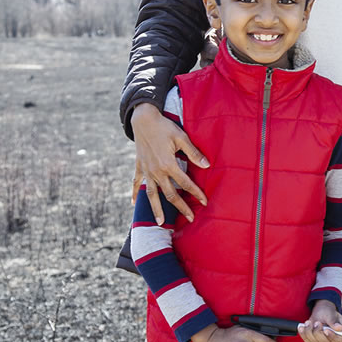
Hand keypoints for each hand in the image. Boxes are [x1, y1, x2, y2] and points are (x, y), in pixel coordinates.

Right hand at [131, 103, 209, 223]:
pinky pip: (136, 183)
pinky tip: (135, 204)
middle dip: (181, 207)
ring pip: (152, 194)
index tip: (205, 202)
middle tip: (191, 218)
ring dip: (157, 209)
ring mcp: (146, 170)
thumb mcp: (182, 137)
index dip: (196, 193)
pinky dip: (135, 194)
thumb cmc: (165, 127)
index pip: (185, 183)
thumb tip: (207, 166)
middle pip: (170, 194)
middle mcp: (156, 171)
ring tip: (160, 222)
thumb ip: (194, 153)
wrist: (143, 119)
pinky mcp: (139, 167)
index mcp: (168, 164)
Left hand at [298, 299, 341, 341]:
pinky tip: (302, 327)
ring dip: (310, 332)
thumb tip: (339, 328)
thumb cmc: (328, 312)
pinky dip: (304, 334)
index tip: (326, 330)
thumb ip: (334, 321)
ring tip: (309, 322)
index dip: (334, 338)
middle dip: (318, 332)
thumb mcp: (331, 313)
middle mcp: (335, 341)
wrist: (320, 312)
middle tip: (317, 322)